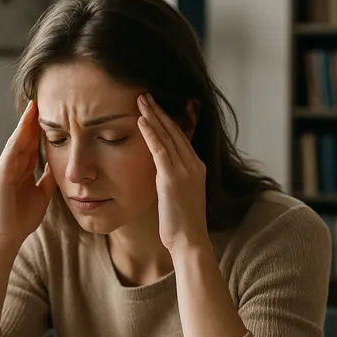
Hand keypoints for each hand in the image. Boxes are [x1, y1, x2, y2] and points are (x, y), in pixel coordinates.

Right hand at [0, 100, 56, 247]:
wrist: (7, 237)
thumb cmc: (22, 218)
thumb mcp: (42, 193)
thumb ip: (47, 178)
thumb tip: (59, 163)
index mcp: (20, 168)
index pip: (30, 142)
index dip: (39, 126)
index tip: (51, 110)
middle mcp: (9, 165)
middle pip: (22, 137)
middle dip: (31, 119)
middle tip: (41, 98)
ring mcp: (2, 169)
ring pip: (15, 142)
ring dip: (24, 125)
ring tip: (33, 108)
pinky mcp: (0, 177)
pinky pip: (9, 155)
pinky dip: (17, 141)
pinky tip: (24, 130)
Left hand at [137, 93, 208, 252]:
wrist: (190, 241)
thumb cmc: (181, 224)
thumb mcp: (178, 196)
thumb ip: (171, 180)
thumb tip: (160, 174)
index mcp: (196, 168)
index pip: (181, 137)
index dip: (168, 120)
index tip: (156, 107)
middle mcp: (194, 164)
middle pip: (175, 130)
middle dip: (160, 111)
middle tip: (145, 95)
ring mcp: (185, 170)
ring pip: (167, 135)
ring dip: (153, 115)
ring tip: (140, 100)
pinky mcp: (173, 178)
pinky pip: (160, 149)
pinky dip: (150, 133)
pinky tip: (141, 120)